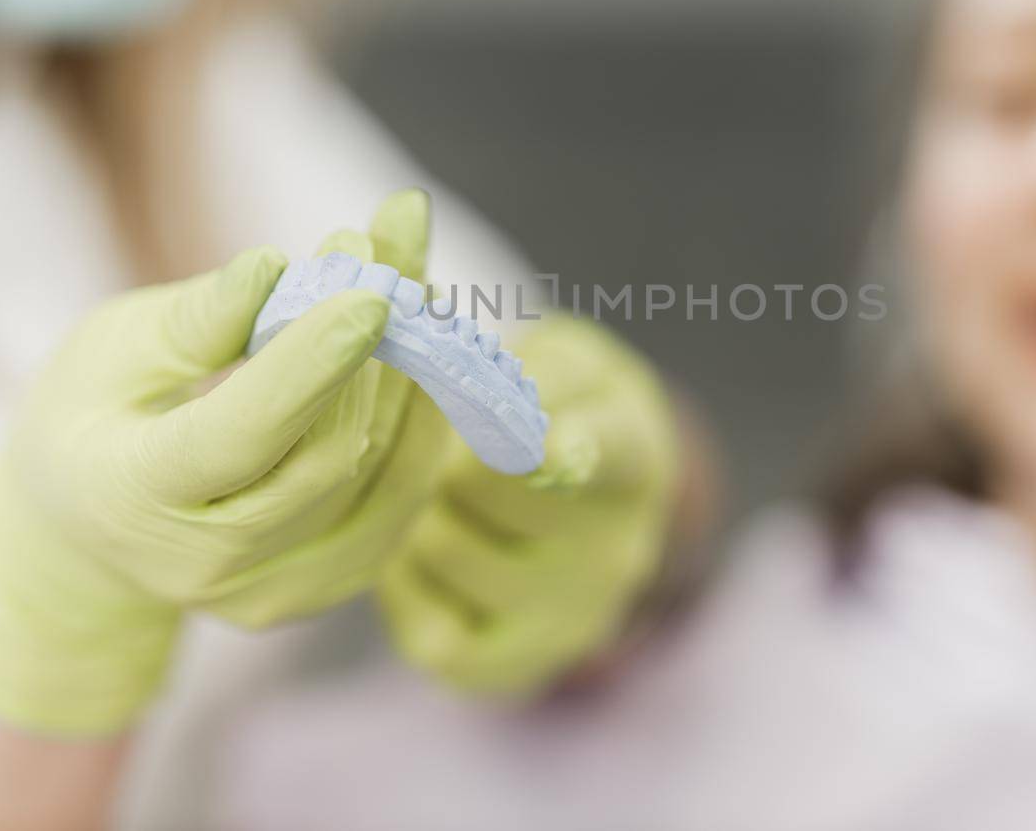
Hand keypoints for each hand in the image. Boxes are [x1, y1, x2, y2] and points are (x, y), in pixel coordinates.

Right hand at [0, 191, 449, 733]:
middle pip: (325, 453)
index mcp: (130, 497)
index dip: (311, 365)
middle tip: (379, 251)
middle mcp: (206, 562)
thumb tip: (276, 265)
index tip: (370, 291)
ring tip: (411, 282)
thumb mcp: (112, 348)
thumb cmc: (94, 416)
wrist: (92, 540)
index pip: (239, 435)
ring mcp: (273, 588)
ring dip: (410, 373)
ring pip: (378, 473)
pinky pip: (398, 496)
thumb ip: (197, 318)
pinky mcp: (327, 583)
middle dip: (368, 350)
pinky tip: (416, 349)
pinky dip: (418, 418)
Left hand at [377, 316, 680, 695]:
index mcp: (632, 460)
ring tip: (437, 502)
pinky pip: (427, 630)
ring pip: (440, 546)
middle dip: (441, 453)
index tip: (554, 449)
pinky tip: (424, 561)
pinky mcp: (519, 668)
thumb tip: (460, 409)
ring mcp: (571, 618)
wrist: (582, 507)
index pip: (610, 452)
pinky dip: (403, 587)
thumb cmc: (561, 412)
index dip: (578, 450)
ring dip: (414, 513)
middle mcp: (615, 552)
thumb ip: (519, 374)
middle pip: (479, 482)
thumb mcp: (562, 368)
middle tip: (449, 449)